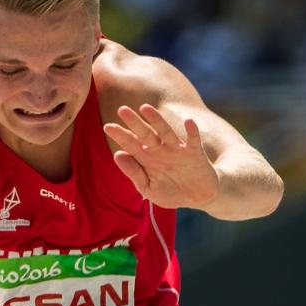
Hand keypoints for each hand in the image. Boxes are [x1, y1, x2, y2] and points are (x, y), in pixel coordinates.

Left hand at [104, 104, 218, 209]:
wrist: (198, 197)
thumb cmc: (171, 192)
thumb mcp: (148, 188)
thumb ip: (134, 173)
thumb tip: (117, 155)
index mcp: (147, 158)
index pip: (131, 144)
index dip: (120, 135)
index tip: (107, 126)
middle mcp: (160, 150)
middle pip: (145, 134)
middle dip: (134, 122)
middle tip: (122, 109)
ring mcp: (177, 150)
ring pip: (166, 132)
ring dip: (157, 120)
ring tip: (145, 108)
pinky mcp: (195, 153)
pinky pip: (193, 140)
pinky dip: (192, 132)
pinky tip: (189, 121)